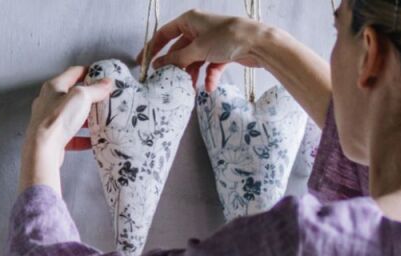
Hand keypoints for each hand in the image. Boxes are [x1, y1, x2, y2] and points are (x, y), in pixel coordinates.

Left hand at [19, 66, 112, 194]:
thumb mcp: (81, 97)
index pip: (73, 72)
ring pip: (71, 115)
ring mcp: (49, 119)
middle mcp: (49, 101)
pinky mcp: (52, 136)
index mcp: (54, 87)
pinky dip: (82, 137)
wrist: (44, 148)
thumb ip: (95, 89)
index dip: (88, 71)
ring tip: (100, 120)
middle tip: (103, 99)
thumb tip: (107, 82)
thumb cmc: (59, 118)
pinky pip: (71, 135)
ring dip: (86, 118)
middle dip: (88, 97)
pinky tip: (93, 141)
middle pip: (71, 95)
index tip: (100, 74)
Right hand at [135, 9, 267, 91]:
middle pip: (179, 51)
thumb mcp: (197, 49)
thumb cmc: (227, 38)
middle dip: (176, 68)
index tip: (143, 63)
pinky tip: (209, 87)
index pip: (164, 35)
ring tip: (190, 89)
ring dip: (192, 75)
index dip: (152, 49)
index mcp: (189, 21)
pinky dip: (209, 77)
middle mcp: (198, 30)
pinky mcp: (222, 54)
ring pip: (194, 61)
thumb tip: (160, 66)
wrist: (257, 43)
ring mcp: (210, 42)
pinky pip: (210, 67)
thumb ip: (177, 59)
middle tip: (168, 83)